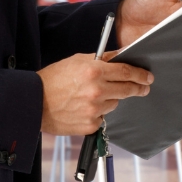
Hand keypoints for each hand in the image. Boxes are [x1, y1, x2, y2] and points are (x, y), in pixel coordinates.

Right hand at [38, 52, 152, 135]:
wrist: (33, 102)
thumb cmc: (53, 79)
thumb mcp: (77, 60)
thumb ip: (101, 59)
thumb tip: (120, 56)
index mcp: (94, 71)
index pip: (126, 72)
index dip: (140, 75)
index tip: (148, 77)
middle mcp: (96, 91)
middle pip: (127, 90)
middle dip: (137, 88)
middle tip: (143, 88)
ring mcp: (94, 110)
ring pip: (114, 104)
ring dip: (110, 99)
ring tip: (93, 96)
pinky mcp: (90, 125)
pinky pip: (102, 117)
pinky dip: (98, 113)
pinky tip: (84, 108)